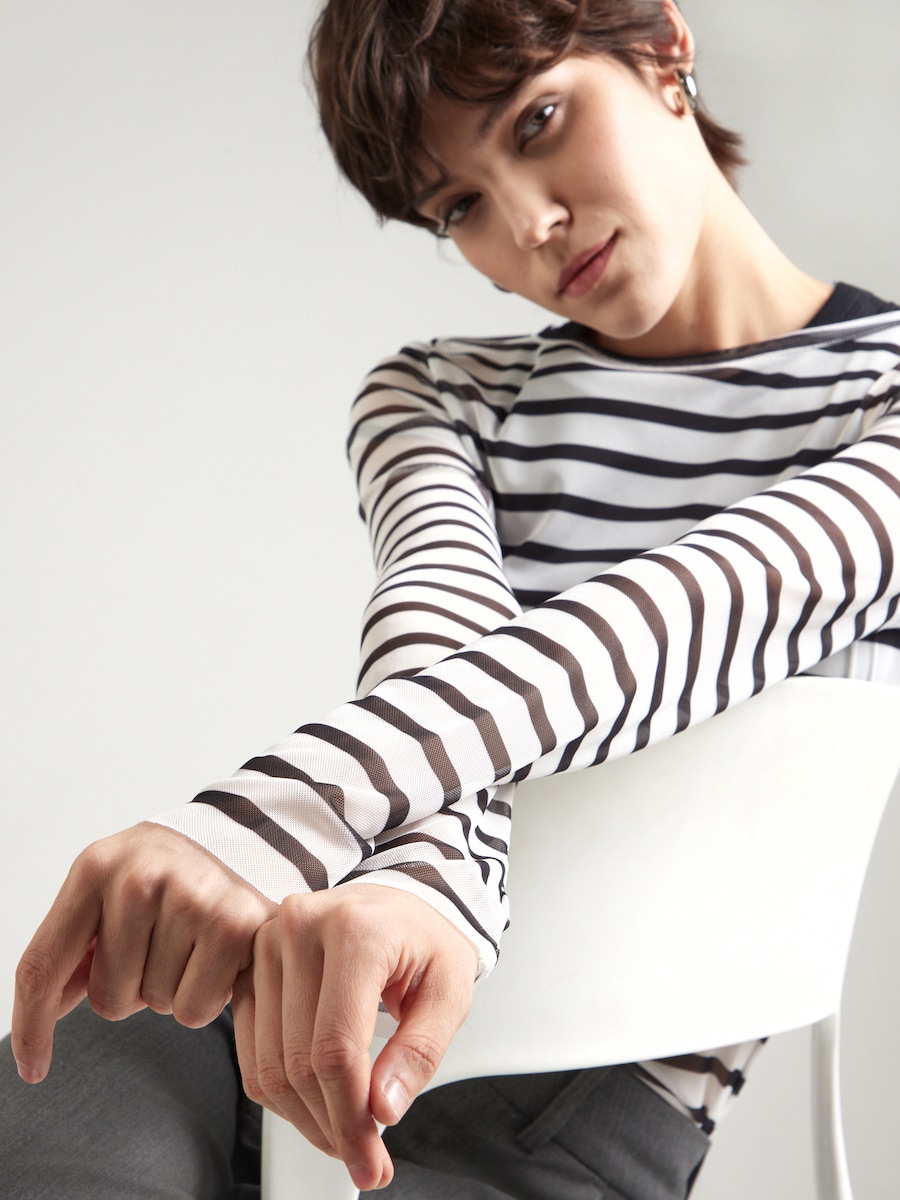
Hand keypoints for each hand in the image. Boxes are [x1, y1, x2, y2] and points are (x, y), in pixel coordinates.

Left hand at [12, 821, 277, 1082]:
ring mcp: (191, 899)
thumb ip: (74, 948)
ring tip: (190, 943)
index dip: (31, 1027)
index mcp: (95, 868)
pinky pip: (195, 1009)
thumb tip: (43, 1012)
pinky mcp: (235, 925)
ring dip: (171, 988)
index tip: (32, 1067)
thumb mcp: (109, 889)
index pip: (43, 966)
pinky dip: (206, 997)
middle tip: (159, 947)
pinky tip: (216, 956)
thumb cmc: (168, 873)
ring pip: (155, 1005)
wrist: (240, 837)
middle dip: (130, 988)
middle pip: (106, 998)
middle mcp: (139, 878)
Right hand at [232, 884, 478, 1191]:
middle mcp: (300, 928)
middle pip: (298, 1062)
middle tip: (364, 1157)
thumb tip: (384, 1108)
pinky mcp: (249, 964)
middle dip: (331, 1126)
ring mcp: (267, 943)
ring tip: (344, 1133)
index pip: (336, 1047)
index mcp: (355, 930)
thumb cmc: (423, 940)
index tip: (370, 1157)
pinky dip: (282, 1092)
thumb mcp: (450, 990)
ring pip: (267, 1066)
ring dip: (305, 1118)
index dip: (350, 1116)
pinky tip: (317, 1103)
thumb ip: (420, 1050)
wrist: (393, 904)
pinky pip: (250, 1050)